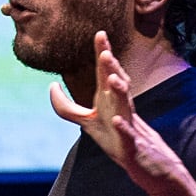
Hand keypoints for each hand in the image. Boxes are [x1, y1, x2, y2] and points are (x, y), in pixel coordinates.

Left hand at [45, 30, 192, 195]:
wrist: (145, 162)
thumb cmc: (115, 137)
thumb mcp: (87, 122)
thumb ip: (66, 107)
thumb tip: (51, 86)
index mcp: (111, 99)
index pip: (107, 72)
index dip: (103, 53)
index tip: (100, 33)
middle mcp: (121, 107)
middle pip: (117, 82)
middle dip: (111, 67)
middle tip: (105, 51)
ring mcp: (128, 124)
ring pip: (125, 104)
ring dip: (120, 91)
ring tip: (112, 79)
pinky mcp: (131, 144)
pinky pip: (127, 134)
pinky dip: (123, 127)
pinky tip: (118, 120)